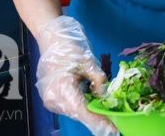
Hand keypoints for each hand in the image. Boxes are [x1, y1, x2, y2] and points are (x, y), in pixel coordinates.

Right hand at [35, 16, 118, 135]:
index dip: (97, 121)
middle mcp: (53, 98)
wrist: (52, 37)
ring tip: (106, 110)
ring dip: (90, 110)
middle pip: (78, 113)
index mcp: (61, 88)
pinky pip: (71, 104)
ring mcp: (51, 98)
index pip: (81, 111)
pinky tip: (93, 98)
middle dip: (96, 117)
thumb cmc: (70, 46)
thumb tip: (105, 97)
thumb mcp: (89, 62)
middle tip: (114, 122)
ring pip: (75, 110)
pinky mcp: (53, 96)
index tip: (112, 129)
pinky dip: (83, 103)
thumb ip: (98, 81)